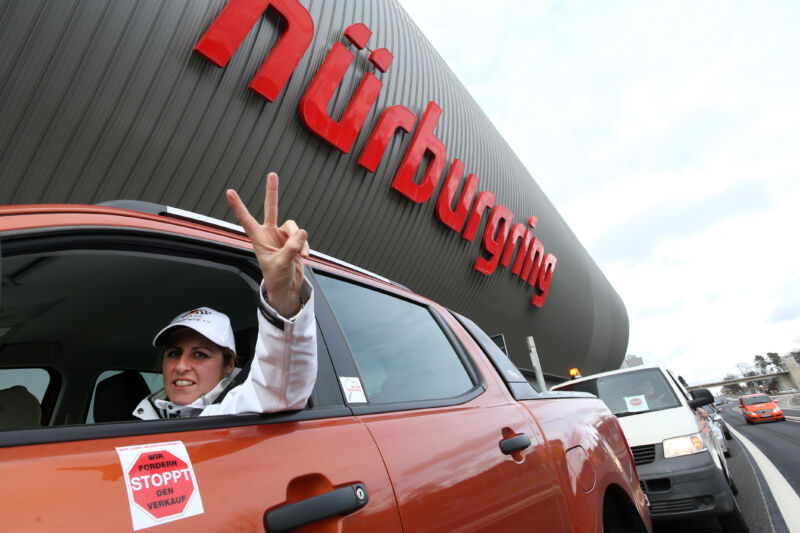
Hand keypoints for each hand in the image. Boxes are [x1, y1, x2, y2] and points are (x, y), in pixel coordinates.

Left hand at [226, 172, 309, 317]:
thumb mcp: (281, 264)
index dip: (238, 206)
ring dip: (299, 240)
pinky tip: (304, 255)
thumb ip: (291, 248)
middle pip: (271, 208)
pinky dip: (304, 245)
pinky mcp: (294, 241)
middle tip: (272, 174)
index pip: (246, 219)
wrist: (286, 287)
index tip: (229, 192)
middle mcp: (269, 234)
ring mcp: (282, 236)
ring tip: (300, 254)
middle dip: (272, 192)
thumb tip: (302, 233)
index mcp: (258, 239)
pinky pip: (302, 237)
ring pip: (293, 226)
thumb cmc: (276, 278)